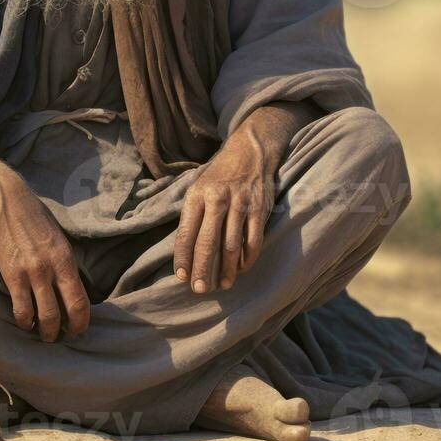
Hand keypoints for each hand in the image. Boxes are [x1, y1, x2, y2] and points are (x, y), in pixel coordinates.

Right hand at [0, 172, 90, 341]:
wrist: (6, 201)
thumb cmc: (34, 216)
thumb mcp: (59, 238)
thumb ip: (64, 263)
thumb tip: (70, 287)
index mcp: (66, 259)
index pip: (81, 300)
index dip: (82, 321)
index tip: (79, 329)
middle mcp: (52, 269)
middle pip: (65, 313)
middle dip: (65, 331)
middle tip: (62, 337)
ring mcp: (31, 274)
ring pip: (44, 317)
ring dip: (45, 332)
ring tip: (43, 335)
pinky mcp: (11, 276)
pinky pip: (21, 309)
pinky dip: (25, 322)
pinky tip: (25, 323)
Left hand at [173, 128, 275, 293]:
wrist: (250, 151)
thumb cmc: (219, 175)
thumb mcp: (199, 187)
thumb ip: (193, 216)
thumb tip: (185, 251)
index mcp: (197, 195)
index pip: (187, 232)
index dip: (183, 256)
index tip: (181, 276)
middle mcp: (218, 199)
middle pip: (208, 242)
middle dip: (202, 269)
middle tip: (199, 289)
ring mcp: (240, 204)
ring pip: (231, 245)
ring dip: (226, 270)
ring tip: (221, 285)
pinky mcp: (259, 208)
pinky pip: (253, 241)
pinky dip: (246, 259)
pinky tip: (240, 269)